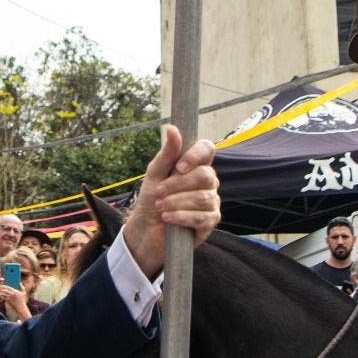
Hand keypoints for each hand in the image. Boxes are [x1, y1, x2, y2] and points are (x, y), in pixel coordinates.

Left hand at [1, 285, 29, 318]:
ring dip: (1, 292)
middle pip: (4, 290)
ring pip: (3, 294)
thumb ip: (22, 287)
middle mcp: (11, 294)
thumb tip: (20, 283)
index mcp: (14, 291)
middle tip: (0, 288)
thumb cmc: (22, 299)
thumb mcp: (23, 293)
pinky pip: (3, 298)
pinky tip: (2, 295)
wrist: (20, 307)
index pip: (7, 287)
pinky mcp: (7, 301)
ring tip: (0, 291)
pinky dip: (1, 296)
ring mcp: (9, 298)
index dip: (4, 286)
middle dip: (2, 289)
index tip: (3, 285)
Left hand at [124, 125, 217, 277]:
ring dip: (176, 202)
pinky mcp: (209, 223)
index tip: (179, 167)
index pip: (207, 149)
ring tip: (160, 206)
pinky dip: (181, 216)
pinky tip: (168, 218)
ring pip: (203, 198)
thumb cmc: (152, 198)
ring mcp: (211, 202)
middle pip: (206, 175)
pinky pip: (202, 217)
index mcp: (196, 165)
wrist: (146, 229)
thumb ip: (167, 153)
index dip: (196, 155)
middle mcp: (208, 182)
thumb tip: (173, 128)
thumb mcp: (155, 174)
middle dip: (178, 184)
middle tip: (158, 192)